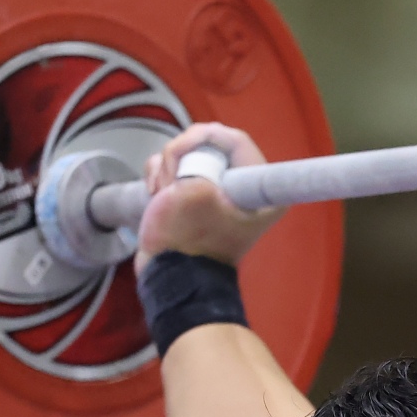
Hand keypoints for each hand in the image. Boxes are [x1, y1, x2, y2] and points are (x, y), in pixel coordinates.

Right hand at [136, 123, 283, 271]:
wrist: (168, 276)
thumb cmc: (186, 242)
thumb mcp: (196, 194)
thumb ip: (200, 161)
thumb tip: (193, 156)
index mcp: (260, 191)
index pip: (234, 140)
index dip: (205, 140)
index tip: (189, 166)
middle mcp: (245, 188)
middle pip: (208, 142)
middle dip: (179, 155)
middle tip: (169, 180)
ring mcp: (219, 190)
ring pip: (188, 152)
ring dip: (166, 166)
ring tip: (162, 193)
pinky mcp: (197, 193)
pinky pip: (176, 166)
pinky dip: (160, 174)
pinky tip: (156, 193)